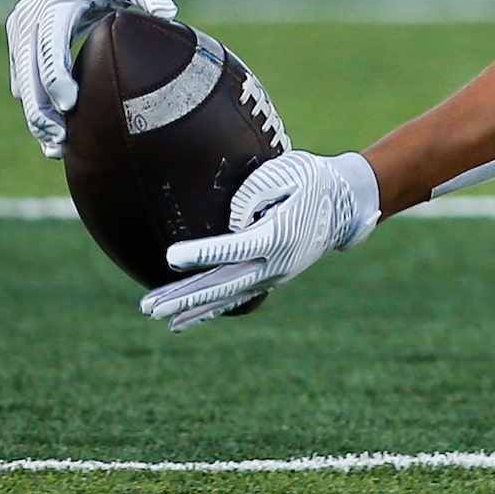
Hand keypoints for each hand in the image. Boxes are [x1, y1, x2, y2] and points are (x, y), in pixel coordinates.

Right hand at [6, 0, 176, 157]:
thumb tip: (170, 15)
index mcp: (54, 5)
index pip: (49, 45)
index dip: (56, 76)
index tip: (70, 104)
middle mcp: (30, 19)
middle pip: (29, 72)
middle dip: (41, 109)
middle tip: (60, 141)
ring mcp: (20, 34)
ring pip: (23, 82)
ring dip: (36, 116)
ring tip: (56, 148)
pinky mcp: (20, 45)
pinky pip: (23, 82)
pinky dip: (35, 106)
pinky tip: (52, 134)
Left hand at [141, 150, 381, 330]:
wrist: (346, 202)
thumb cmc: (313, 179)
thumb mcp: (288, 172)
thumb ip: (254, 194)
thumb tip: (230, 224)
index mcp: (279, 235)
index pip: (234, 249)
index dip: (201, 253)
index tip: (170, 257)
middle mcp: (276, 263)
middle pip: (223, 284)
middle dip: (184, 295)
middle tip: (148, 307)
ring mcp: (274, 275)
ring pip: (226, 296)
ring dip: (189, 307)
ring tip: (155, 315)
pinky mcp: (270, 278)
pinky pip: (235, 298)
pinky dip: (208, 310)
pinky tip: (182, 322)